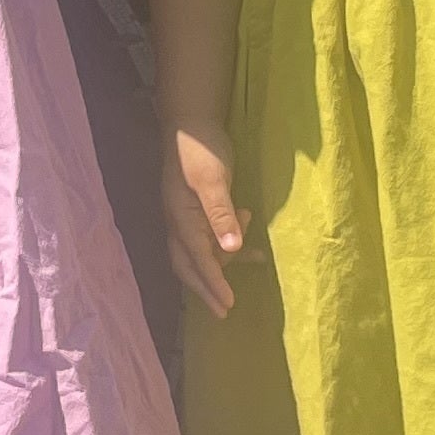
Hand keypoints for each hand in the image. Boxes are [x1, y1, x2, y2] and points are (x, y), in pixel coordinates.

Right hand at [164, 120, 247, 316]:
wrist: (192, 123)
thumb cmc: (200, 149)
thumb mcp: (212, 180)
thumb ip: (220, 214)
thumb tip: (231, 250)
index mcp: (180, 217)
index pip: (197, 258)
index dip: (213, 283)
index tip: (228, 306)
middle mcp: (180, 221)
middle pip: (189, 264)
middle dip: (207, 288)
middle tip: (224, 311)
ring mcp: (188, 215)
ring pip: (201, 251)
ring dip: (223, 263)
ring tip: (253, 264)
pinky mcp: (199, 208)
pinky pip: (211, 236)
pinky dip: (230, 244)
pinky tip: (251, 244)